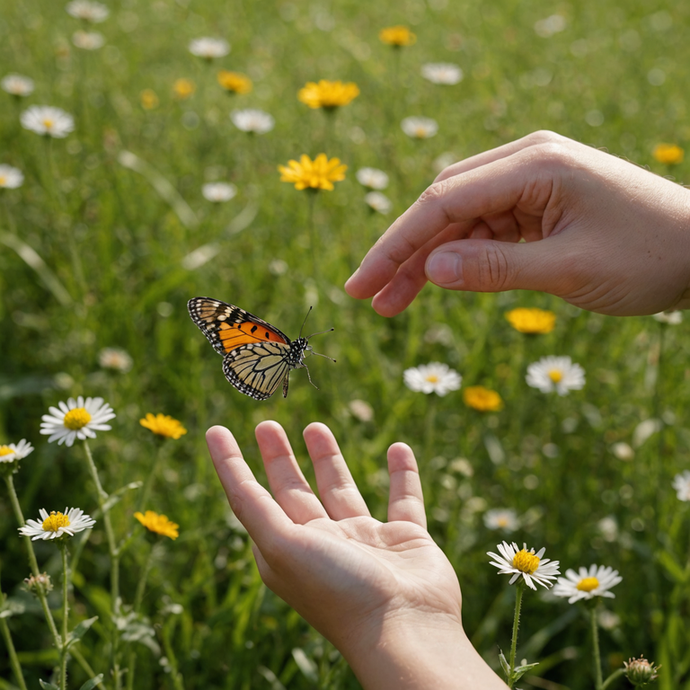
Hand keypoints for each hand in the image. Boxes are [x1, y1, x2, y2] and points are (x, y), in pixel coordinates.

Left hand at [206, 421, 504, 688]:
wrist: (405, 628)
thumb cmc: (336, 590)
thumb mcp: (282, 547)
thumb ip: (254, 507)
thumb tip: (227, 469)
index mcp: (286, 550)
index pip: (251, 498)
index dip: (232, 466)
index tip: (216, 432)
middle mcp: (321, 545)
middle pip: (294, 492)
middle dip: (279, 459)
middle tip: (266, 426)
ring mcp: (364, 541)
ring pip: (341, 490)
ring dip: (327, 459)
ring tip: (315, 427)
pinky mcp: (405, 539)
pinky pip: (403, 498)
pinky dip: (402, 475)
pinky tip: (399, 449)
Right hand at [345, 130, 689, 316]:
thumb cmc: (649, 256)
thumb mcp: (568, 269)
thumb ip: (494, 268)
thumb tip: (428, 269)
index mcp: (534, 164)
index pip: (443, 201)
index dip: (396, 245)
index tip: (361, 282)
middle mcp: (525, 163)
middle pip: (442, 207)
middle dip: (403, 253)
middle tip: (366, 296)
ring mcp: (529, 183)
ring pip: (458, 222)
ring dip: (426, 262)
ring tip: (391, 304)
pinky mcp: (536, 205)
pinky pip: (484, 231)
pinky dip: (459, 259)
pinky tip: (436, 284)